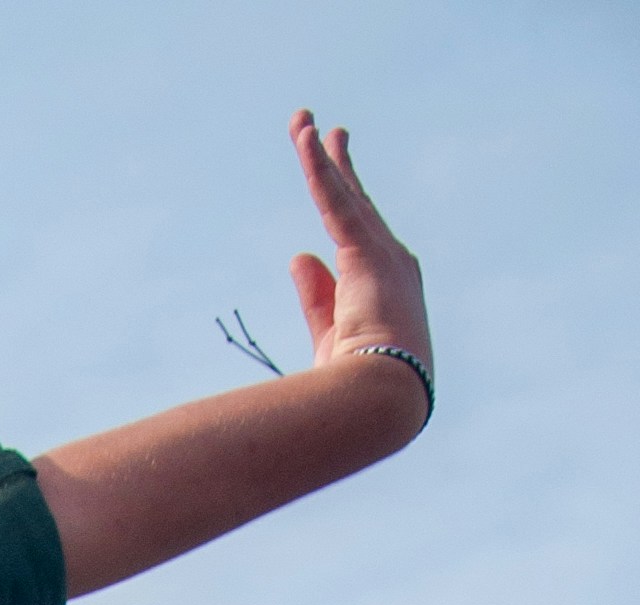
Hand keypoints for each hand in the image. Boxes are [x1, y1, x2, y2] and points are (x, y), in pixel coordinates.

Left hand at [285, 110, 429, 389]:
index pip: (357, 237)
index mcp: (385, 286)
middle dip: (334, 165)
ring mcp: (382, 254)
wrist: (383, 397)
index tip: (328, 175)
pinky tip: (306, 137)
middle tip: (316, 131)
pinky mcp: (366, 252)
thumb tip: (298, 256)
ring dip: (321, 156)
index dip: (341, 203)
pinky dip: (319, 168)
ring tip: (301, 121)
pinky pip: (335, 201)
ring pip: (345, 194)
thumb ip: (318, 296)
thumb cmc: (360, 383)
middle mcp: (391, 261)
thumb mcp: (332, 335)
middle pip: (355, 204)